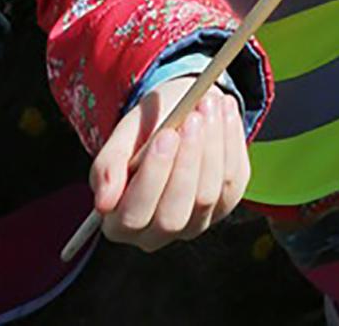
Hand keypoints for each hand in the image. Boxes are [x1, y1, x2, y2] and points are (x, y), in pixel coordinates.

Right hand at [91, 80, 248, 250]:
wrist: (178, 116)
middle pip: (174, 215)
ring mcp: (193, 223)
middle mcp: (156, 234)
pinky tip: (224, 111)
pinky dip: (231, 141)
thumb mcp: (121, 139)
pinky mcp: (225, 205)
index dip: (153, 176)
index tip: (166, 135)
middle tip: (193, 118)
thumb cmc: (143, 131)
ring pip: (207, 195)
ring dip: (212, 144)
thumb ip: (108, 167)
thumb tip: (104, 202)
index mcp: (120, 223)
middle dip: (187, 162)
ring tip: (208, 104)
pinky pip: (233, 179)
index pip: (135, 216)